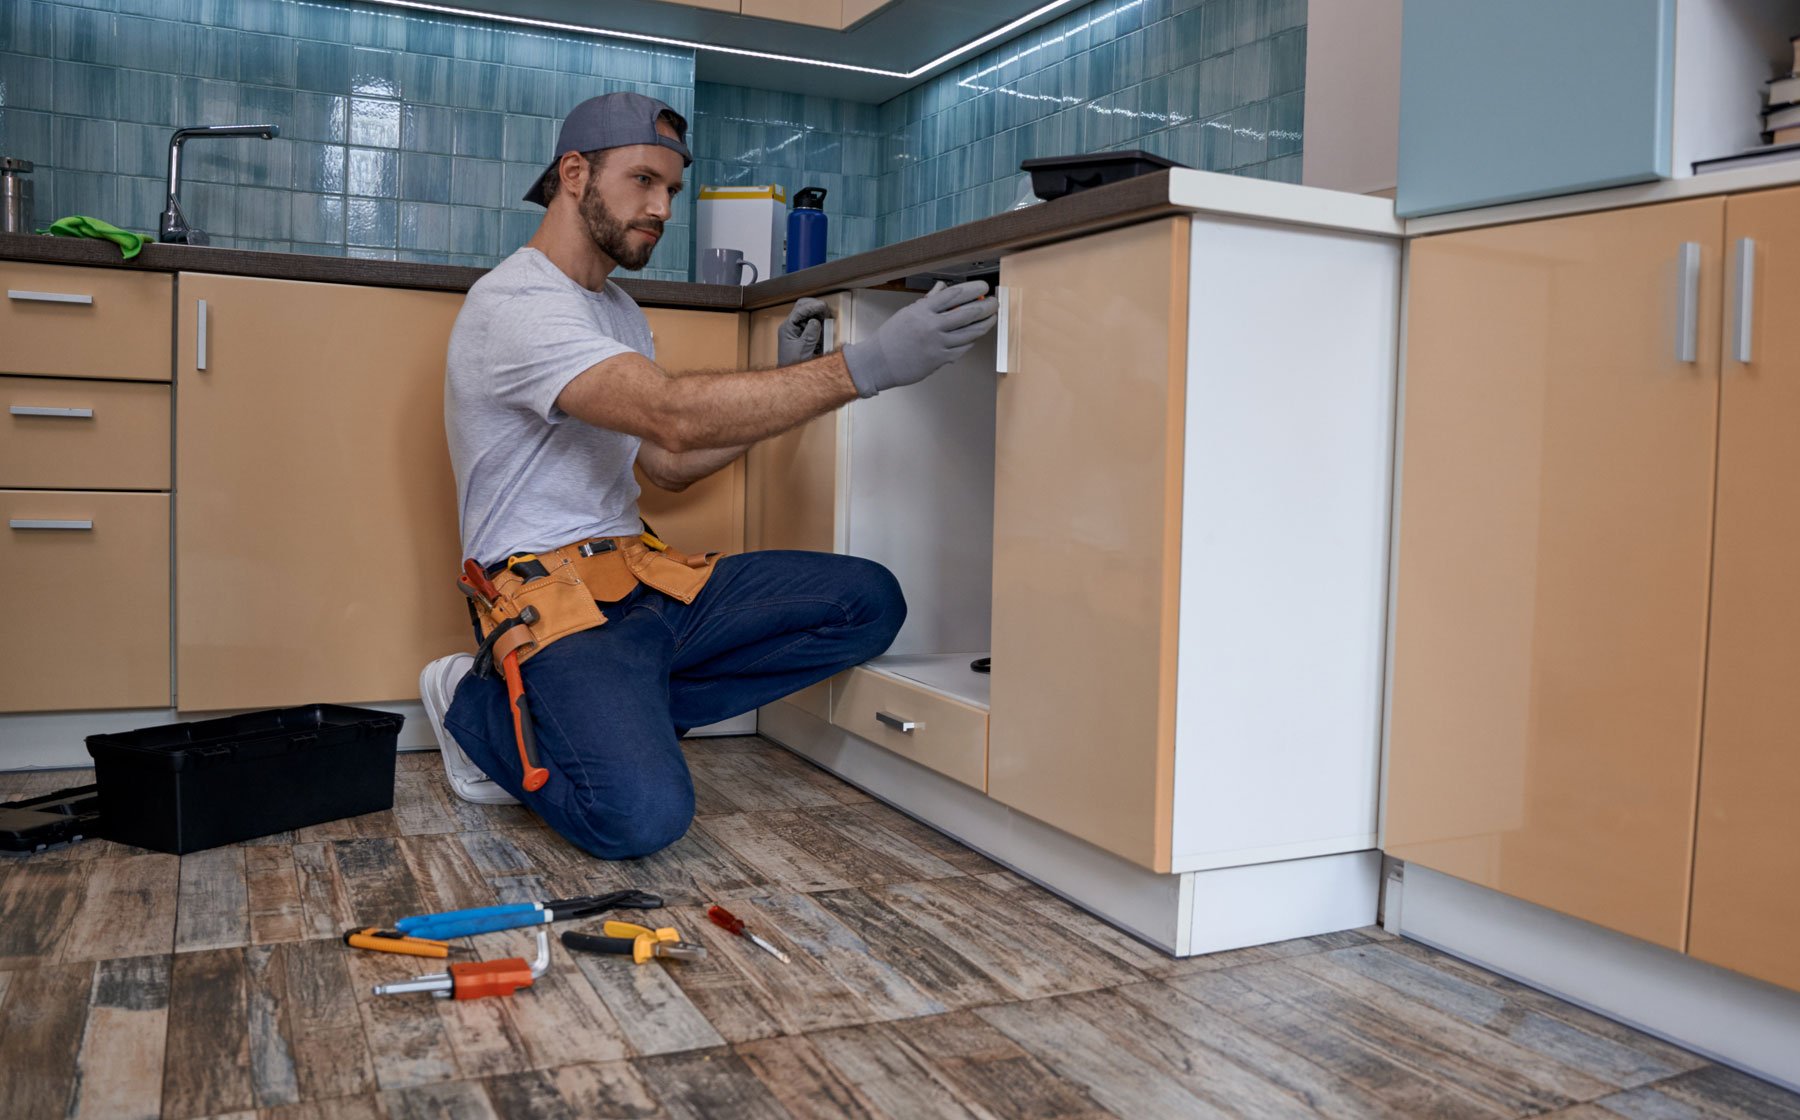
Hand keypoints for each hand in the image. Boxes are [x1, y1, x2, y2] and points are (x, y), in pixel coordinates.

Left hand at [777, 298, 831, 365]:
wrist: (791, 378)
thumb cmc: (793, 365)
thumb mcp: (803, 349)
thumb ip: (810, 334)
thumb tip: (815, 321)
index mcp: (787, 328)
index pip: (800, 309)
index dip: (812, 306)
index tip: (823, 306)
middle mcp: (791, 327)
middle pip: (802, 307)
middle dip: (815, 306)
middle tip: (826, 310)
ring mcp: (797, 330)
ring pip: (807, 314)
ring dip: (818, 314)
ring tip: (827, 317)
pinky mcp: (803, 335)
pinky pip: (811, 324)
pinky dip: (819, 323)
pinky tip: (824, 326)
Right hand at [842, 281, 997, 397]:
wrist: (878, 362)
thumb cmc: (891, 337)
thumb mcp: (907, 313)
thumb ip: (928, 301)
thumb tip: (942, 288)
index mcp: (923, 310)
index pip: (954, 294)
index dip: (973, 289)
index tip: (984, 286)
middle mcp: (932, 326)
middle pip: (967, 313)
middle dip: (987, 306)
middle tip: (996, 302)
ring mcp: (937, 344)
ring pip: (969, 333)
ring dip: (984, 324)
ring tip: (992, 318)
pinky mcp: (939, 360)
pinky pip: (962, 349)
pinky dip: (971, 341)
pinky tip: (975, 336)